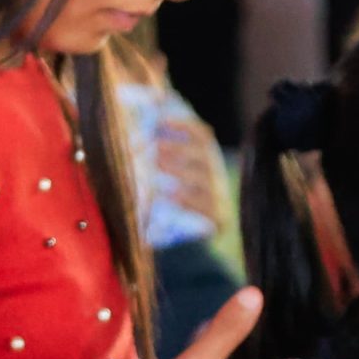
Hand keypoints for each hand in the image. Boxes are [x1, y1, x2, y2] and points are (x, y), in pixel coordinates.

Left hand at [151, 111, 228, 233]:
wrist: (202, 238)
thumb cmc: (181, 201)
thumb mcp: (175, 176)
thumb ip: (161, 155)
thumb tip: (140, 131)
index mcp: (207, 160)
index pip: (203, 136)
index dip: (184, 126)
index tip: (161, 120)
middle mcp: (216, 175)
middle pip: (203, 156)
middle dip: (179, 149)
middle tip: (155, 146)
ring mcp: (219, 196)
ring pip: (204, 180)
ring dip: (180, 170)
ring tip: (158, 164)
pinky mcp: (218, 218)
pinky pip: (206, 207)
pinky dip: (188, 199)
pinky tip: (170, 195)